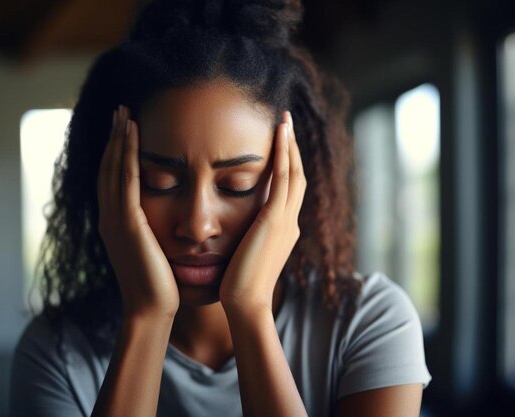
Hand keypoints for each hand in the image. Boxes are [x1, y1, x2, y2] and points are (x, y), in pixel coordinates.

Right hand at [98, 105, 179, 318]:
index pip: (113, 179)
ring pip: (113, 169)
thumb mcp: (151, 250)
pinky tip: (132, 134)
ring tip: (124, 113)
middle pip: (108, 167)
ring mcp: (115, 219)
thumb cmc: (158, 284)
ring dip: (118, 139)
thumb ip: (151, 230)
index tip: (124, 129)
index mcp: (115, 223)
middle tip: (120, 110)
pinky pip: (125, 180)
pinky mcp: (127, 223)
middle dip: (114, 138)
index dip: (116, 152)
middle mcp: (109, 217)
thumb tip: (166, 218)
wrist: (151, 310)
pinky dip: (126, 154)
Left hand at [219, 111, 305, 313]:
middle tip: (286, 122)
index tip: (279, 144)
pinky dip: (283, 154)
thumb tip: (235, 228)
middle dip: (293, 149)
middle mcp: (290, 221)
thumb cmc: (238, 283)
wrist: (245, 303)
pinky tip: (279, 133)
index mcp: (284, 229)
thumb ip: (248, 237)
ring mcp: (286, 220)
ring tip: (284, 119)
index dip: (287, 165)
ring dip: (290, 144)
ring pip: (294, 172)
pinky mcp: (274, 220)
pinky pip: (283, 178)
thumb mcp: (246, 254)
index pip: (288, 190)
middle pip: (297, 176)